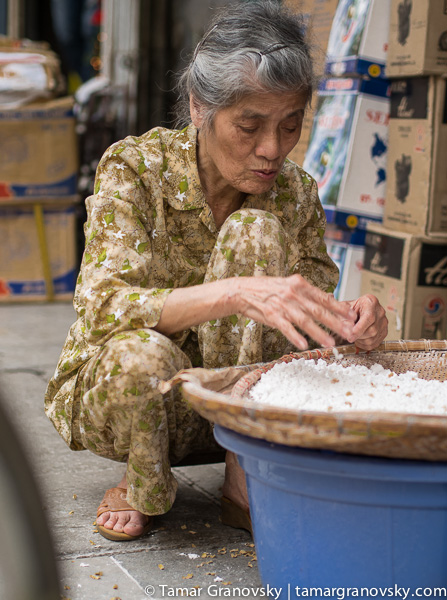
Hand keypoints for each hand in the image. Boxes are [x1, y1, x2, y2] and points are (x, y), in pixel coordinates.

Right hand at [235, 274, 356, 349]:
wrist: (242, 291)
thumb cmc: (267, 289)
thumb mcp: (288, 285)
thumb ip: (305, 293)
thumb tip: (325, 300)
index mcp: (299, 284)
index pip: (323, 297)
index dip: (339, 307)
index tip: (352, 315)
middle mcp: (293, 293)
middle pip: (318, 310)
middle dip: (336, 322)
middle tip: (350, 331)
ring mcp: (282, 305)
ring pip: (305, 321)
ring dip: (319, 333)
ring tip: (331, 343)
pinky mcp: (271, 315)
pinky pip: (286, 328)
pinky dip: (295, 336)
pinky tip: (304, 345)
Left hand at [344, 294, 387, 350]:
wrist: (357, 309)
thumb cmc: (350, 308)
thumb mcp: (343, 309)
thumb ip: (345, 319)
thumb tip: (349, 331)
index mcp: (371, 302)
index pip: (369, 318)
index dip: (359, 329)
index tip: (350, 336)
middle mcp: (380, 312)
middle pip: (372, 330)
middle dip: (358, 336)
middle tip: (349, 336)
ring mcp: (384, 322)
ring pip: (373, 338)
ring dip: (361, 341)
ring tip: (354, 335)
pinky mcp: (384, 331)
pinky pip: (375, 343)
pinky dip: (365, 345)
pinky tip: (359, 339)